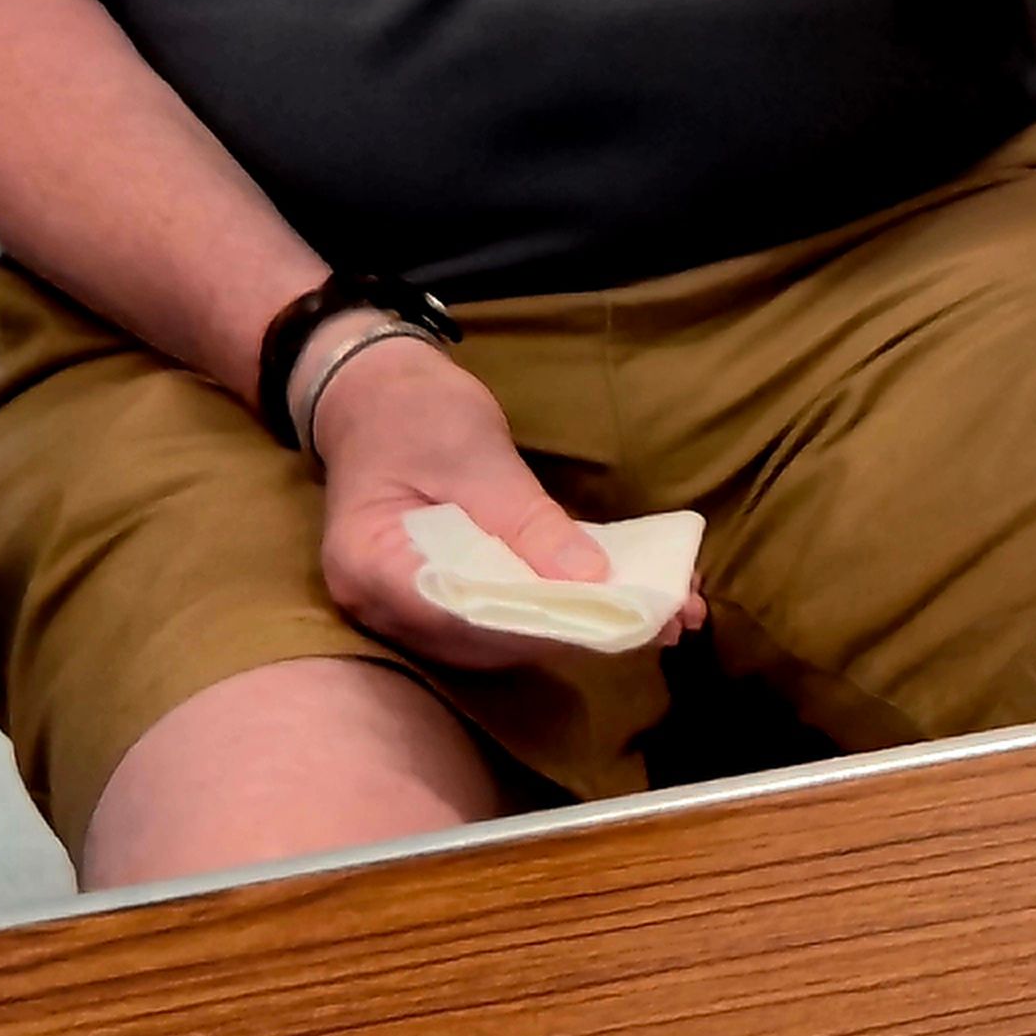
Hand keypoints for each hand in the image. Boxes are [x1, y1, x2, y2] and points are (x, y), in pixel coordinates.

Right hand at [296, 330, 706, 681]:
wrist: (376, 397)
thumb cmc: (416, 413)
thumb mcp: (478, 455)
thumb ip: (529, 522)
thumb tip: (593, 579)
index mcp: (368, 565)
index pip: (464, 614)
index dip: (545, 623)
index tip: (623, 617)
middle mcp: (378, 607)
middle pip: (485, 639)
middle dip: (577, 633)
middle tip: (668, 619)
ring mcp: (404, 613)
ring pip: (499, 639)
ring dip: (578, 629)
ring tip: (665, 616)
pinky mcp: (437, 605)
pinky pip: (500, 621)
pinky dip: (558, 613)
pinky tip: (621, 604)